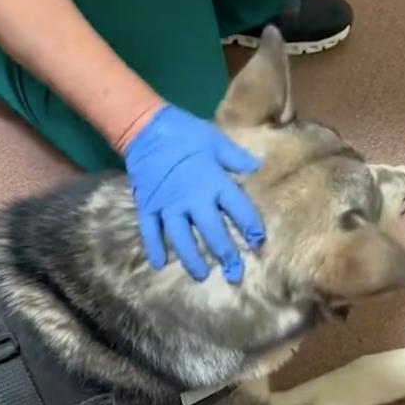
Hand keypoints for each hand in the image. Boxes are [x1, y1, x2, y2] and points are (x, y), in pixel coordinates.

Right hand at [123, 105, 264, 282]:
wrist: (146, 128)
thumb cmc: (186, 134)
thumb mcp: (216, 141)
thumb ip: (236, 158)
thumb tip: (258, 167)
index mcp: (213, 182)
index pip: (238, 209)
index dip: (251, 227)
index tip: (258, 242)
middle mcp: (192, 199)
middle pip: (211, 231)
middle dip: (225, 254)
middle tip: (235, 275)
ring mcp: (168, 205)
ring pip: (181, 238)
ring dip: (192, 259)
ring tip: (202, 276)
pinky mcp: (148, 206)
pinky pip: (150, 231)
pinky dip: (154, 248)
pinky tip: (159, 265)